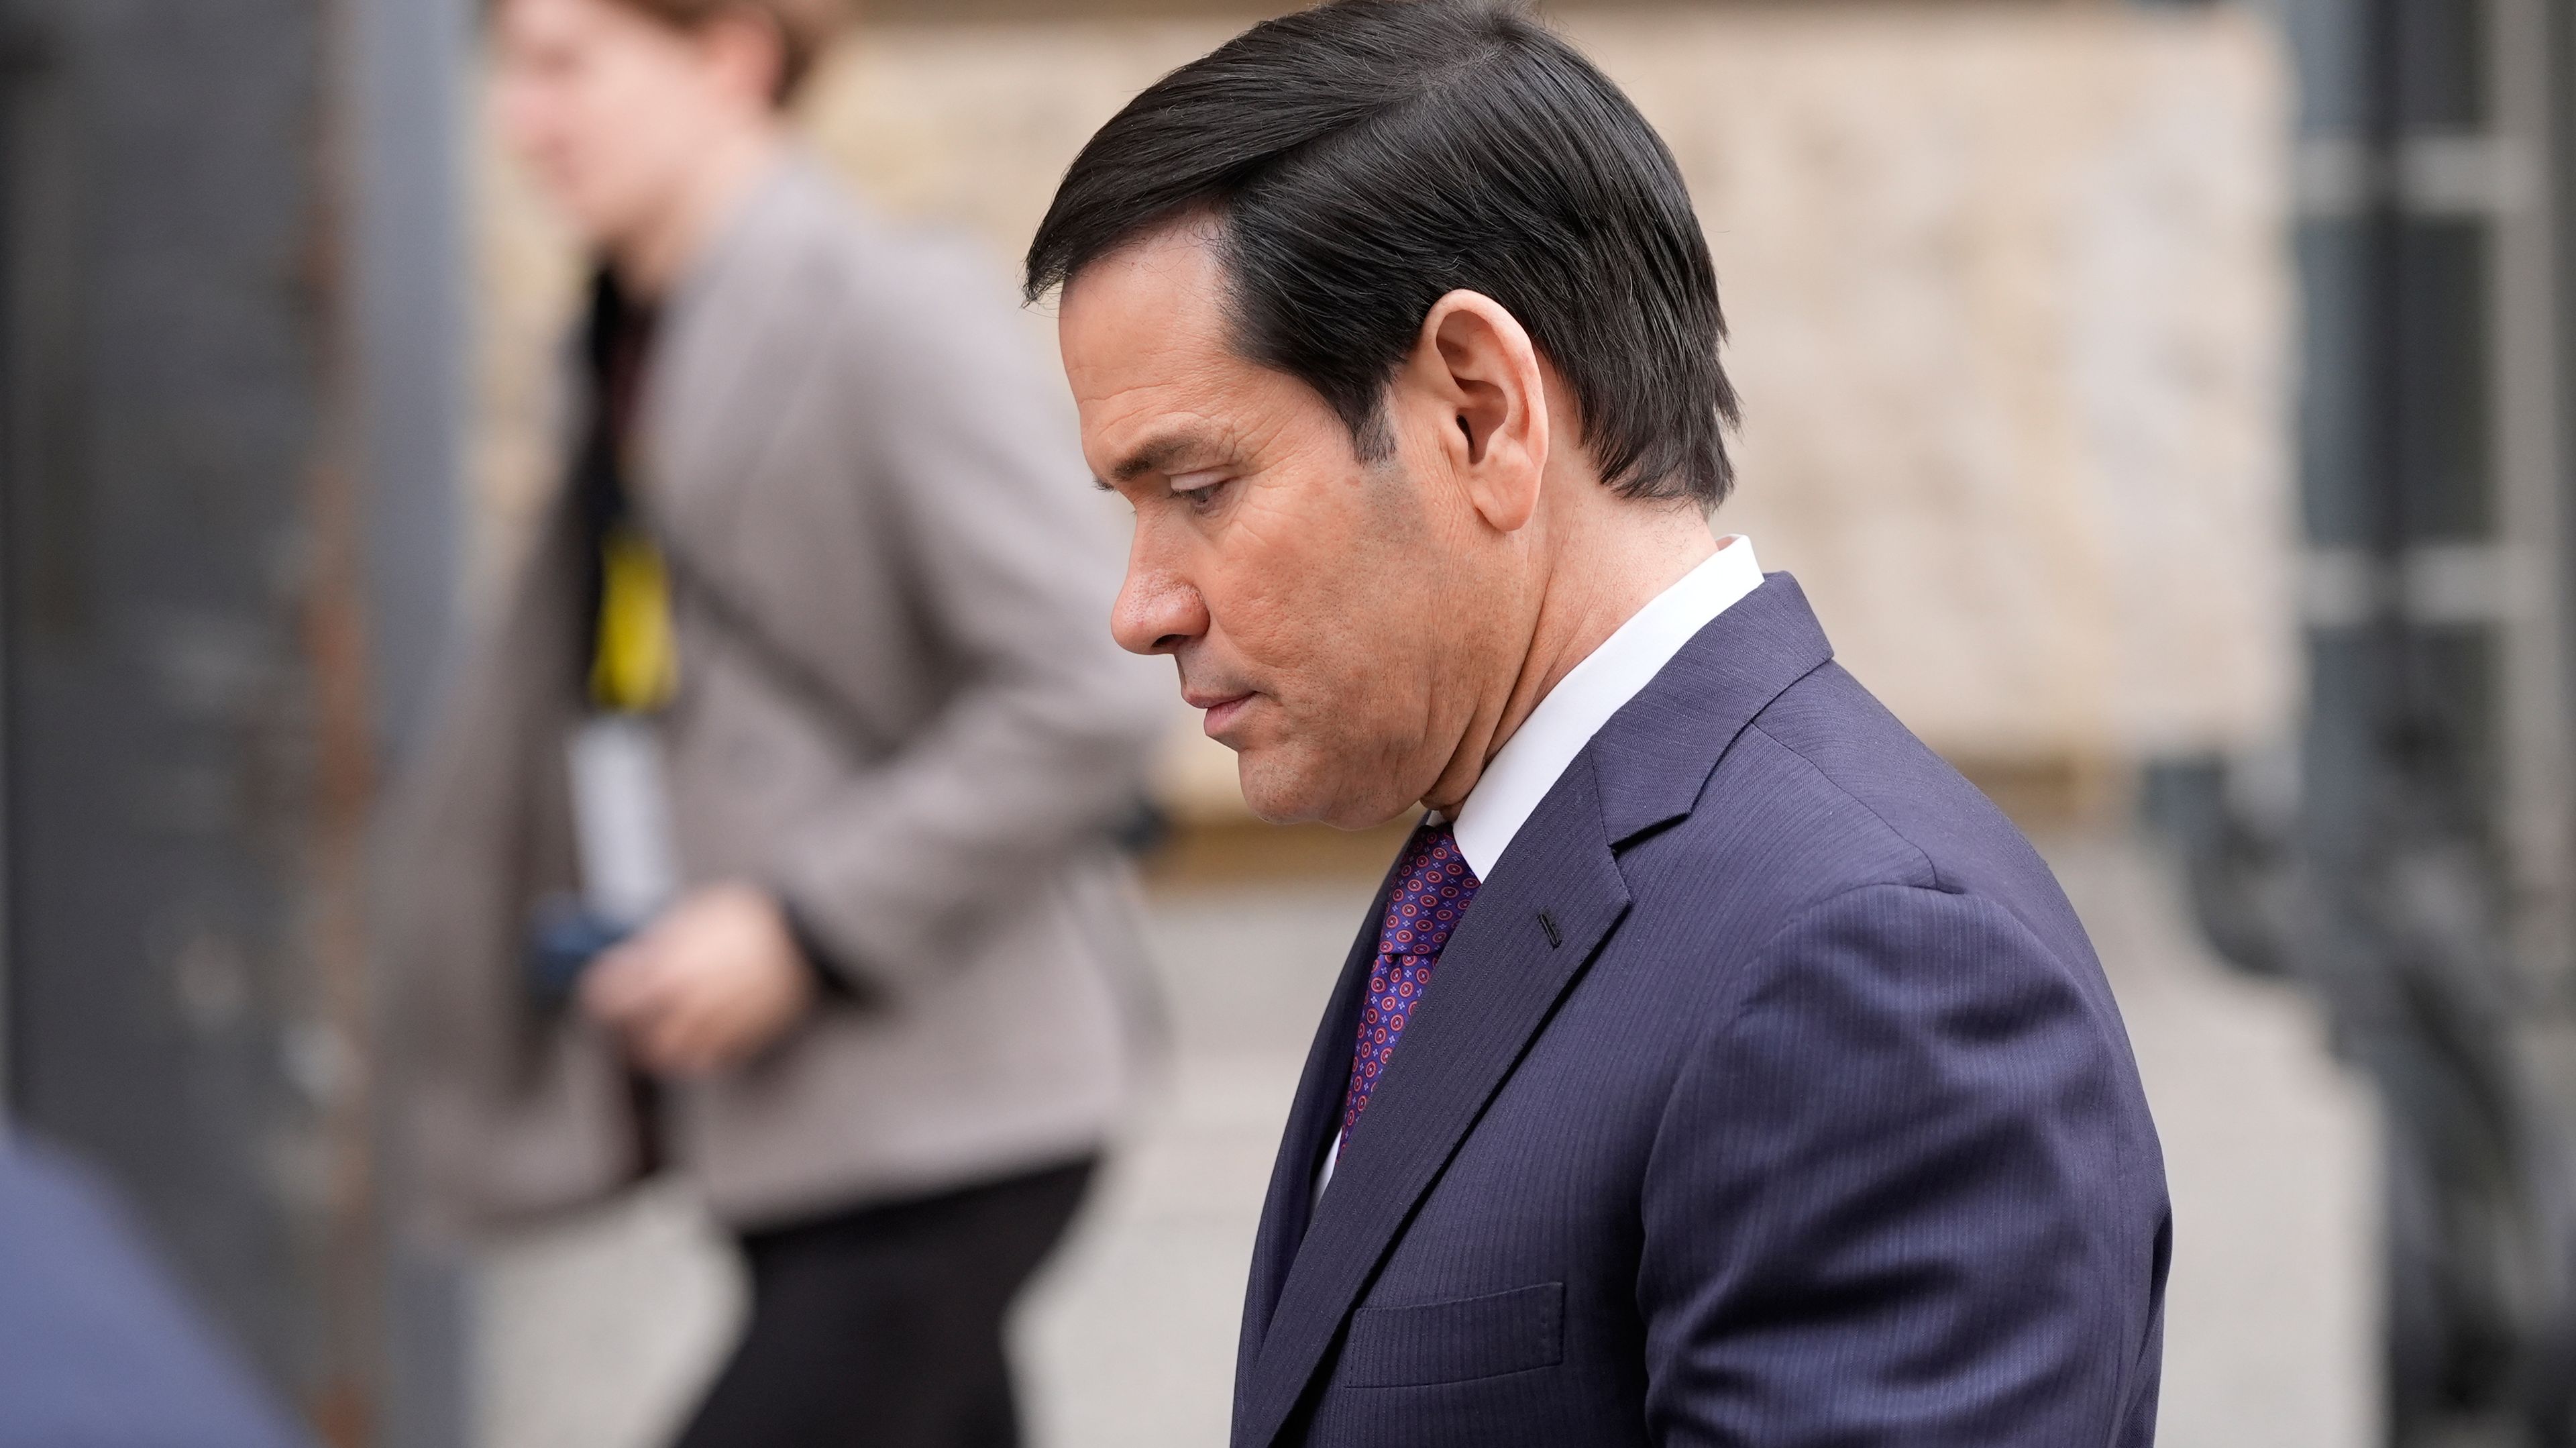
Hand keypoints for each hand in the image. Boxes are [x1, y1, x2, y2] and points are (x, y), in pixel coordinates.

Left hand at [580, 883, 817, 1077]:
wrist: (802, 934)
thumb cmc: (748, 917)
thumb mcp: (694, 914)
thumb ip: (660, 941)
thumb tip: (635, 957)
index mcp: (666, 969)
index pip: (609, 997)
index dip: (601, 993)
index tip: (604, 991)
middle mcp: (685, 1004)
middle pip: (636, 1036)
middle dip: (629, 1029)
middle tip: (631, 1021)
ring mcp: (715, 1025)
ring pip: (671, 1057)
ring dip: (661, 1050)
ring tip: (661, 1040)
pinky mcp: (743, 1039)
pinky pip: (710, 1061)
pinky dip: (699, 1057)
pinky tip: (700, 1041)